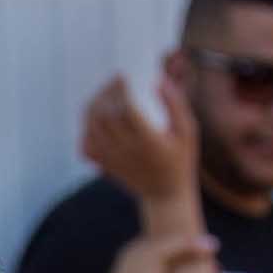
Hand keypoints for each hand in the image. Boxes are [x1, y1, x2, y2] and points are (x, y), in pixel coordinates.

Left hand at [79, 67, 199, 218]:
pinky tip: (96, 117)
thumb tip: (157, 80)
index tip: (124, 76)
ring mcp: (112, 159)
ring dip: (94, 105)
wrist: (165, 196)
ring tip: (105, 94)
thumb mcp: (187, 132)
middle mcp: (126, 150)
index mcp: (148, 141)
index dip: (121, 90)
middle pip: (104, 115)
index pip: (126, 109)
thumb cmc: (180, 160)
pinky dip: (86, 127)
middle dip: (106, 93)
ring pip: (91, 126)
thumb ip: (175, 105)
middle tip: (115, 81)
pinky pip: (85, 144)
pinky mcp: (104, 165)